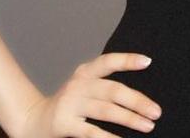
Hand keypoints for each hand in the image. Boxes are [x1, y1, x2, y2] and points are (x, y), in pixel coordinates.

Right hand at [16, 52, 160, 137]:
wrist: (32, 120)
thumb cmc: (69, 105)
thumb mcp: (84, 88)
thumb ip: (105, 87)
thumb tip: (141, 97)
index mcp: (85, 72)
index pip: (108, 61)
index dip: (127, 60)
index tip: (148, 61)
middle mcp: (78, 85)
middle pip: (113, 90)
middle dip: (138, 101)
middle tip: (156, 112)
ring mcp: (70, 104)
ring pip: (106, 110)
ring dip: (130, 118)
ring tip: (148, 126)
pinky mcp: (64, 123)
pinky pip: (91, 131)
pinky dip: (109, 137)